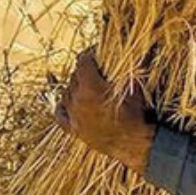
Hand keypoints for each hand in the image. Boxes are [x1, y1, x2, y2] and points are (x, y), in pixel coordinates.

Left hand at [55, 49, 156, 173]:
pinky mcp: (73, 129)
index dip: (91, 55)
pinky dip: (63, 105)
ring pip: (67, 93)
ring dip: (76, 86)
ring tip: (88, 85)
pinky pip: (60, 113)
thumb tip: (130, 52)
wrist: (133, 142)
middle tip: (97, 70)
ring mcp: (73, 115)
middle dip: (85, 70)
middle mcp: (76, 99)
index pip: (83, 61)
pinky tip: (70, 101)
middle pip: (74, 76)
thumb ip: (126, 67)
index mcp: (89, 86)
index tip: (97, 54)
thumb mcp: (132, 86)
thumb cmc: (135, 113)